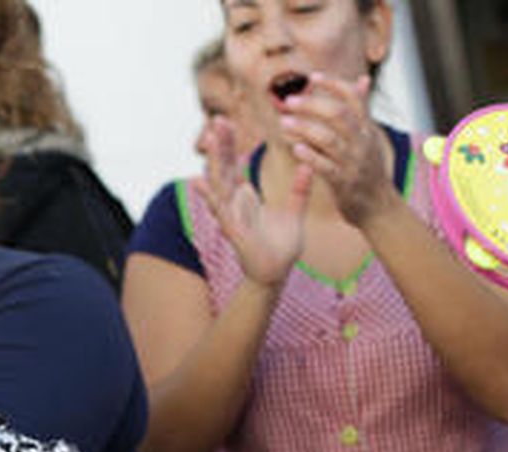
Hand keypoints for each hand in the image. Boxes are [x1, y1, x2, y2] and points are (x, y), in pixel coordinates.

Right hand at [197, 117, 310, 286]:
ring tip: (213, 140)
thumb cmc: (281, 248)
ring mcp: (231, 217)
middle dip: (222, 145)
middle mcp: (234, 205)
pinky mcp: (233, 230)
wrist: (276, 276)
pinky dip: (210, 196)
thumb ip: (300, 190)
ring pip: (220, 184)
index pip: (235, 165)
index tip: (228, 121)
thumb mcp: (294, 213)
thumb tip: (309, 165)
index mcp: (245, 198)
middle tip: (218, 120)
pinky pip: (220, 210)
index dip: (231, 144)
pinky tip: (198, 182)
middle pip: (224, 169)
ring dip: (216, 162)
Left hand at [279, 73, 395, 227]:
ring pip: (329, 139)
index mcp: (367, 128)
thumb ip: (362, 109)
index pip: (354, 98)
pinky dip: (310, 156)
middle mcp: (362, 142)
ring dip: (304, 128)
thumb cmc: (368, 169)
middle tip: (290, 101)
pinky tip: (295, 148)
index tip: (313, 77)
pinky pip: (326, 167)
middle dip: (312, 105)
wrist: (379, 207)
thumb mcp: (369, 136)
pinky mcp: (344, 183)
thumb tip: (362, 79)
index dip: (334, 84)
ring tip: (284, 122)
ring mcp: (354, 163)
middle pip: (339, 115)